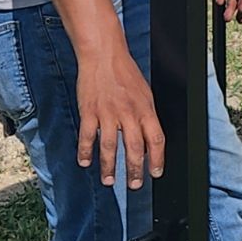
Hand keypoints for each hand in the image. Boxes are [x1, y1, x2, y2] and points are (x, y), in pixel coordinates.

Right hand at [77, 41, 164, 189]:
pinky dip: (85, 152)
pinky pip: (87, 136)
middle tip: (134, 185)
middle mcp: (128, 113)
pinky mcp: (89, 111)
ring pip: (109, 146)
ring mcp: (107, 113)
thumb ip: (146, 118)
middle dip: (135, 170)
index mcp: (145, 109)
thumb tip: (148, 142)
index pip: (156, 139)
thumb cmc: (125, 74)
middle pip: (134, 148)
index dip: (157, 159)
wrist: (103, 55)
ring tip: (109, 180)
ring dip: (109, 167)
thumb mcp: (145, 94)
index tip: (155, 173)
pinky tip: (84, 162)